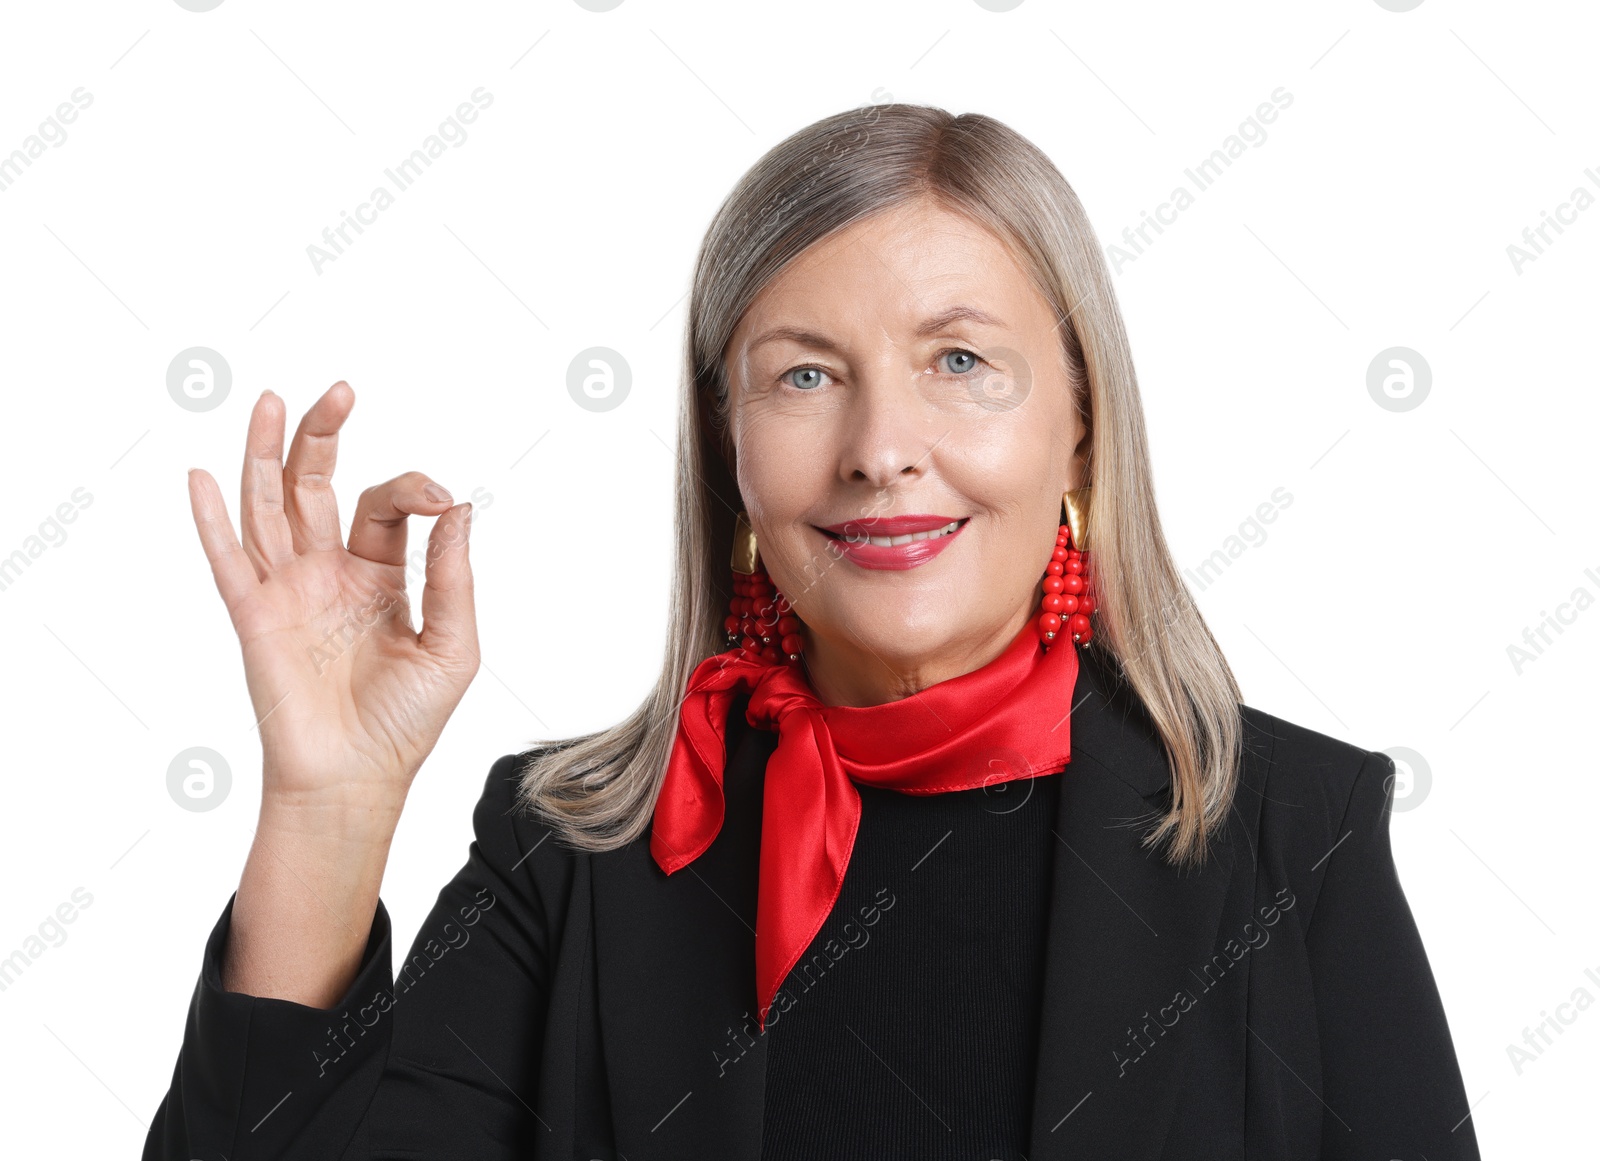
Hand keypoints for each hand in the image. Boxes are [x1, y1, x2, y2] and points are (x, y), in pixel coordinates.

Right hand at [187, 382, 478, 824]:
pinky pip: (228, 560)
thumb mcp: (452, 645)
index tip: (443, 500)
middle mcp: (329, 574)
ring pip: (269, 507)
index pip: (388, 507)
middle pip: (317, 487)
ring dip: (267, 454)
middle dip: (325, 437)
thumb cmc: (406, 721)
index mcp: (381, 576)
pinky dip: (212, 519)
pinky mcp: (256, 617)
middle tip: (340, 391)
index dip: (414, 490)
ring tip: (272, 401)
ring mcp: (289, 591)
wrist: (357, 778)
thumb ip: (452, 576)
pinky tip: (203, 476)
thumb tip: (459, 508)